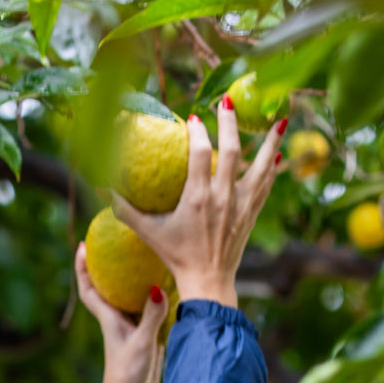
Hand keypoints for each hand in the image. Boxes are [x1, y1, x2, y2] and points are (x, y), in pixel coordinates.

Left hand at [75, 242, 166, 382]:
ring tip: (144, 257)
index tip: (82, 246)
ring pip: (129, 297)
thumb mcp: (142, 343)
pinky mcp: (145, 337)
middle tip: (115, 241)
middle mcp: (117, 321)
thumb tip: (157, 288)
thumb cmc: (128, 375)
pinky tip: (168, 286)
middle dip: (108, 265)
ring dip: (133, 279)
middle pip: (108, 287)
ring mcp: (131, 329)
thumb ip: (151, 316)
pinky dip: (154, 297)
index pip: (89, 289)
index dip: (82, 268)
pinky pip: (148, 310)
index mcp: (109, 319)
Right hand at [108, 99, 286, 306]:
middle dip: (230, 123)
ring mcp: (241, 204)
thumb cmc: (176, 256)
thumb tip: (103, 189)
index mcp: (197, 197)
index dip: (198, 132)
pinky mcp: (251, 213)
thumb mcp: (148, 232)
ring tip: (280, 120)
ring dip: (270, 141)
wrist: (208, 281)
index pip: (200, 153)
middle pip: (233, 150)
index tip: (194, 117)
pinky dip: (273, 166)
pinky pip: (267, 184)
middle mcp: (222, 197)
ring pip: (261, 165)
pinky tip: (279, 152)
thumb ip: (125, 210)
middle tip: (228, 101)